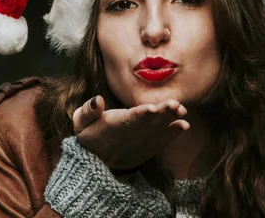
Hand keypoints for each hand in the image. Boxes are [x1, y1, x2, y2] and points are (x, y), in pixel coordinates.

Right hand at [73, 96, 189, 169]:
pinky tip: (184, 125)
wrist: (96, 163)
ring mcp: (141, 144)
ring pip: (157, 131)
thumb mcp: (81, 122)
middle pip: (148, 123)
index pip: (128, 120)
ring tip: (182, 112)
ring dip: (170, 121)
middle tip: (175, 104)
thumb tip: (97, 100)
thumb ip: (88, 110)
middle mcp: (130, 137)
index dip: (140, 114)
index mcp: (113, 127)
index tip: (152, 108)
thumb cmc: (89, 136)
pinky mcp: (148, 150)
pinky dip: (173, 134)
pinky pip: (162, 142)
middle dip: (162, 114)